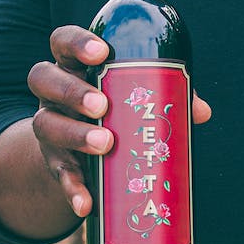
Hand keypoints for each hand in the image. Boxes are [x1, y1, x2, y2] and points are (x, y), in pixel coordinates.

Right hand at [28, 25, 211, 217]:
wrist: (81, 150)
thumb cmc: (115, 108)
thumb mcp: (132, 95)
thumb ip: (164, 94)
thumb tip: (199, 111)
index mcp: (73, 65)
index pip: (62, 41)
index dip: (76, 42)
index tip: (101, 53)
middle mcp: (53, 92)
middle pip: (44, 78)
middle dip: (73, 91)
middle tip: (103, 105)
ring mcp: (49, 125)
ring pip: (46, 124)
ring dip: (75, 134)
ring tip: (105, 144)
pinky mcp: (52, 161)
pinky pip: (57, 173)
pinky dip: (72, 188)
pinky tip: (86, 202)